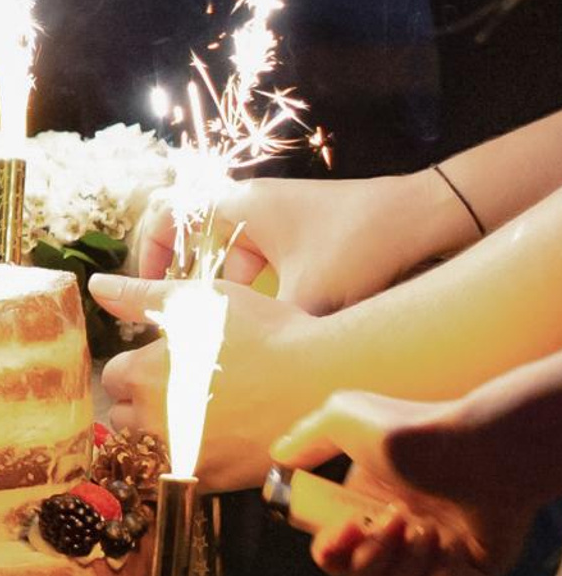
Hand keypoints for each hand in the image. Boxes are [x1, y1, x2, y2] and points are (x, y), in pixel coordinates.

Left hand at [92, 273, 331, 492]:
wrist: (324, 381)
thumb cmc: (265, 332)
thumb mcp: (200, 302)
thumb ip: (142, 297)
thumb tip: (97, 286)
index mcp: (144, 375)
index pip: (114, 376)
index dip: (139, 366)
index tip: (167, 363)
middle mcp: (154, 419)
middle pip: (125, 414)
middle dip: (145, 401)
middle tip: (185, 388)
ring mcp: (182, 454)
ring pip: (149, 447)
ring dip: (163, 433)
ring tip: (201, 414)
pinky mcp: (211, 480)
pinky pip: (179, 472)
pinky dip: (189, 459)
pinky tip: (218, 439)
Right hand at [124, 171, 445, 314]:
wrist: (426, 219)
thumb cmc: (362, 245)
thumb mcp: (308, 295)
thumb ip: (265, 332)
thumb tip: (234, 372)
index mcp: (239, 204)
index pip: (165, 213)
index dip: (148, 251)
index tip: (148, 287)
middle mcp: (252, 203)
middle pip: (193, 234)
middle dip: (182, 275)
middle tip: (174, 313)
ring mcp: (279, 217)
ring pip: (230, 253)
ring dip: (224, 289)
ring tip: (224, 328)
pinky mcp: (303, 234)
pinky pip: (261, 260)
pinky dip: (257, 289)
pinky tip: (269, 324)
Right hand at [271, 361, 561, 575]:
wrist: (482, 449)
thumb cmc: (415, 431)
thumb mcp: (344, 418)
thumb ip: (306, 439)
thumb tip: (278, 455)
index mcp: (365, 510)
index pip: (332, 554)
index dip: (330, 551)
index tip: (344, 526)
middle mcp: (398, 538)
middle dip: (370, 559)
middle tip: (394, 521)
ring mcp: (435, 559)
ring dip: (406, 566)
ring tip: (427, 528)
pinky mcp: (472, 575)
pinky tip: (450, 547)